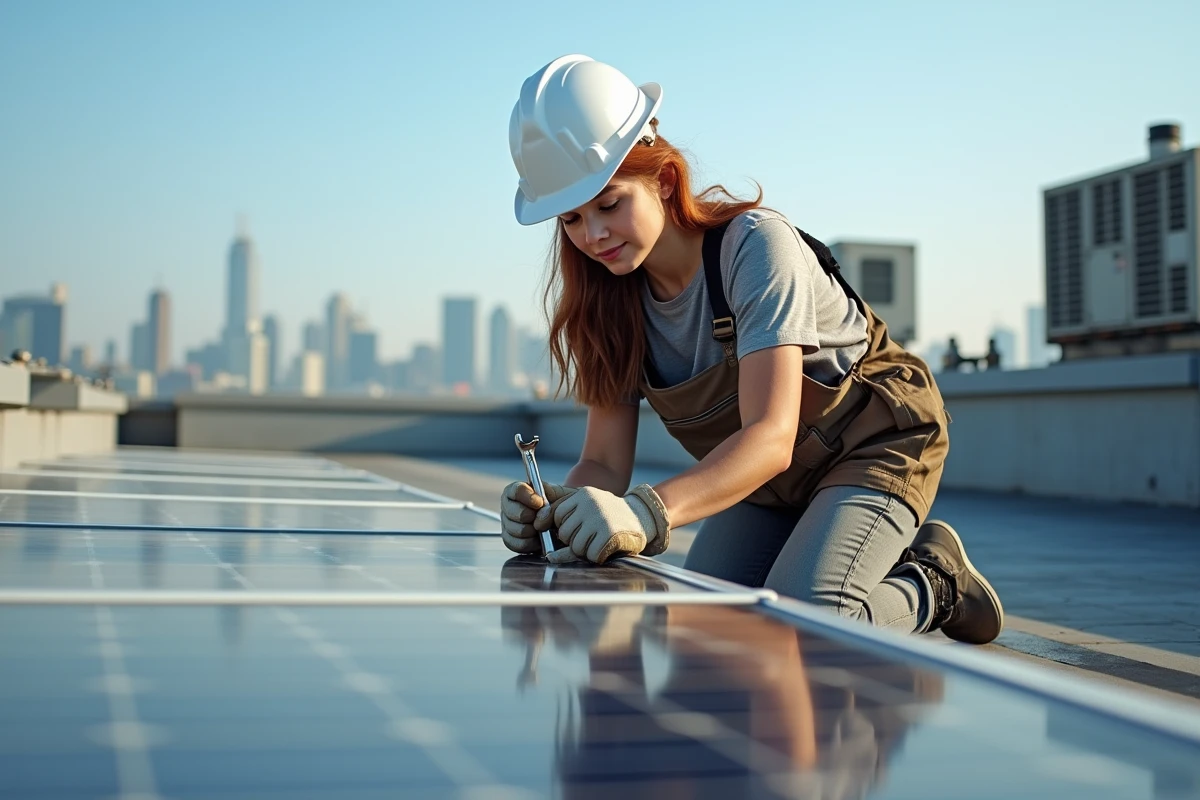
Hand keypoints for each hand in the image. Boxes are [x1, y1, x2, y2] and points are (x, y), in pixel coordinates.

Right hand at [500, 480, 573, 553]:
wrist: (565, 525)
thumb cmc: (561, 507)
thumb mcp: (560, 495)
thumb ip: (550, 492)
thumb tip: (540, 498)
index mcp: (519, 491)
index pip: (516, 490)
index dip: (527, 497)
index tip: (540, 503)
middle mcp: (509, 506)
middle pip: (511, 511)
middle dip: (528, 516)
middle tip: (541, 519)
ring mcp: (507, 524)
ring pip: (513, 529)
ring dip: (530, 531)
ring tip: (542, 529)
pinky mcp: (510, 540)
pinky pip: (515, 544)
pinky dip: (529, 543)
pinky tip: (538, 540)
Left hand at [537, 484, 670, 564]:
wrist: (642, 518)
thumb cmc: (610, 518)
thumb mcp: (588, 513)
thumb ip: (567, 526)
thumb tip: (549, 554)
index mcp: (582, 494)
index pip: (556, 514)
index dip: (562, 526)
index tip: (574, 528)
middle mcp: (589, 504)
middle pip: (563, 533)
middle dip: (574, 540)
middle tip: (591, 535)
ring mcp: (599, 518)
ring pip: (575, 546)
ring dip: (586, 550)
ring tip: (599, 541)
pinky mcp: (609, 534)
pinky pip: (590, 555)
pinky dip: (597, 556)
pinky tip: (606, 547)